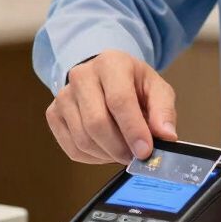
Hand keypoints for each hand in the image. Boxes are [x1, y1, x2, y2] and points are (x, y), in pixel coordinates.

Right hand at [44, 50, 176, 163]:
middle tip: (135, 157)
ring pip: (83, 139)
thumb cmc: (133, 83)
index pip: (119, 100)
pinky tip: (106, 150)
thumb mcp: (156, 88)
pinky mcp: (53, 113)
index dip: (133, 130)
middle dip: (119, 147)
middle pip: (96, 123)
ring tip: (123, 150)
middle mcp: (82, 75)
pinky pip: (72, 148)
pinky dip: (93, 158)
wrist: (106, 76)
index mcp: (111, 63)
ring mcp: (64, 95)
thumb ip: (164, 110)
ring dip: (107, 154)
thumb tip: (167, 136)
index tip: (145, 152)